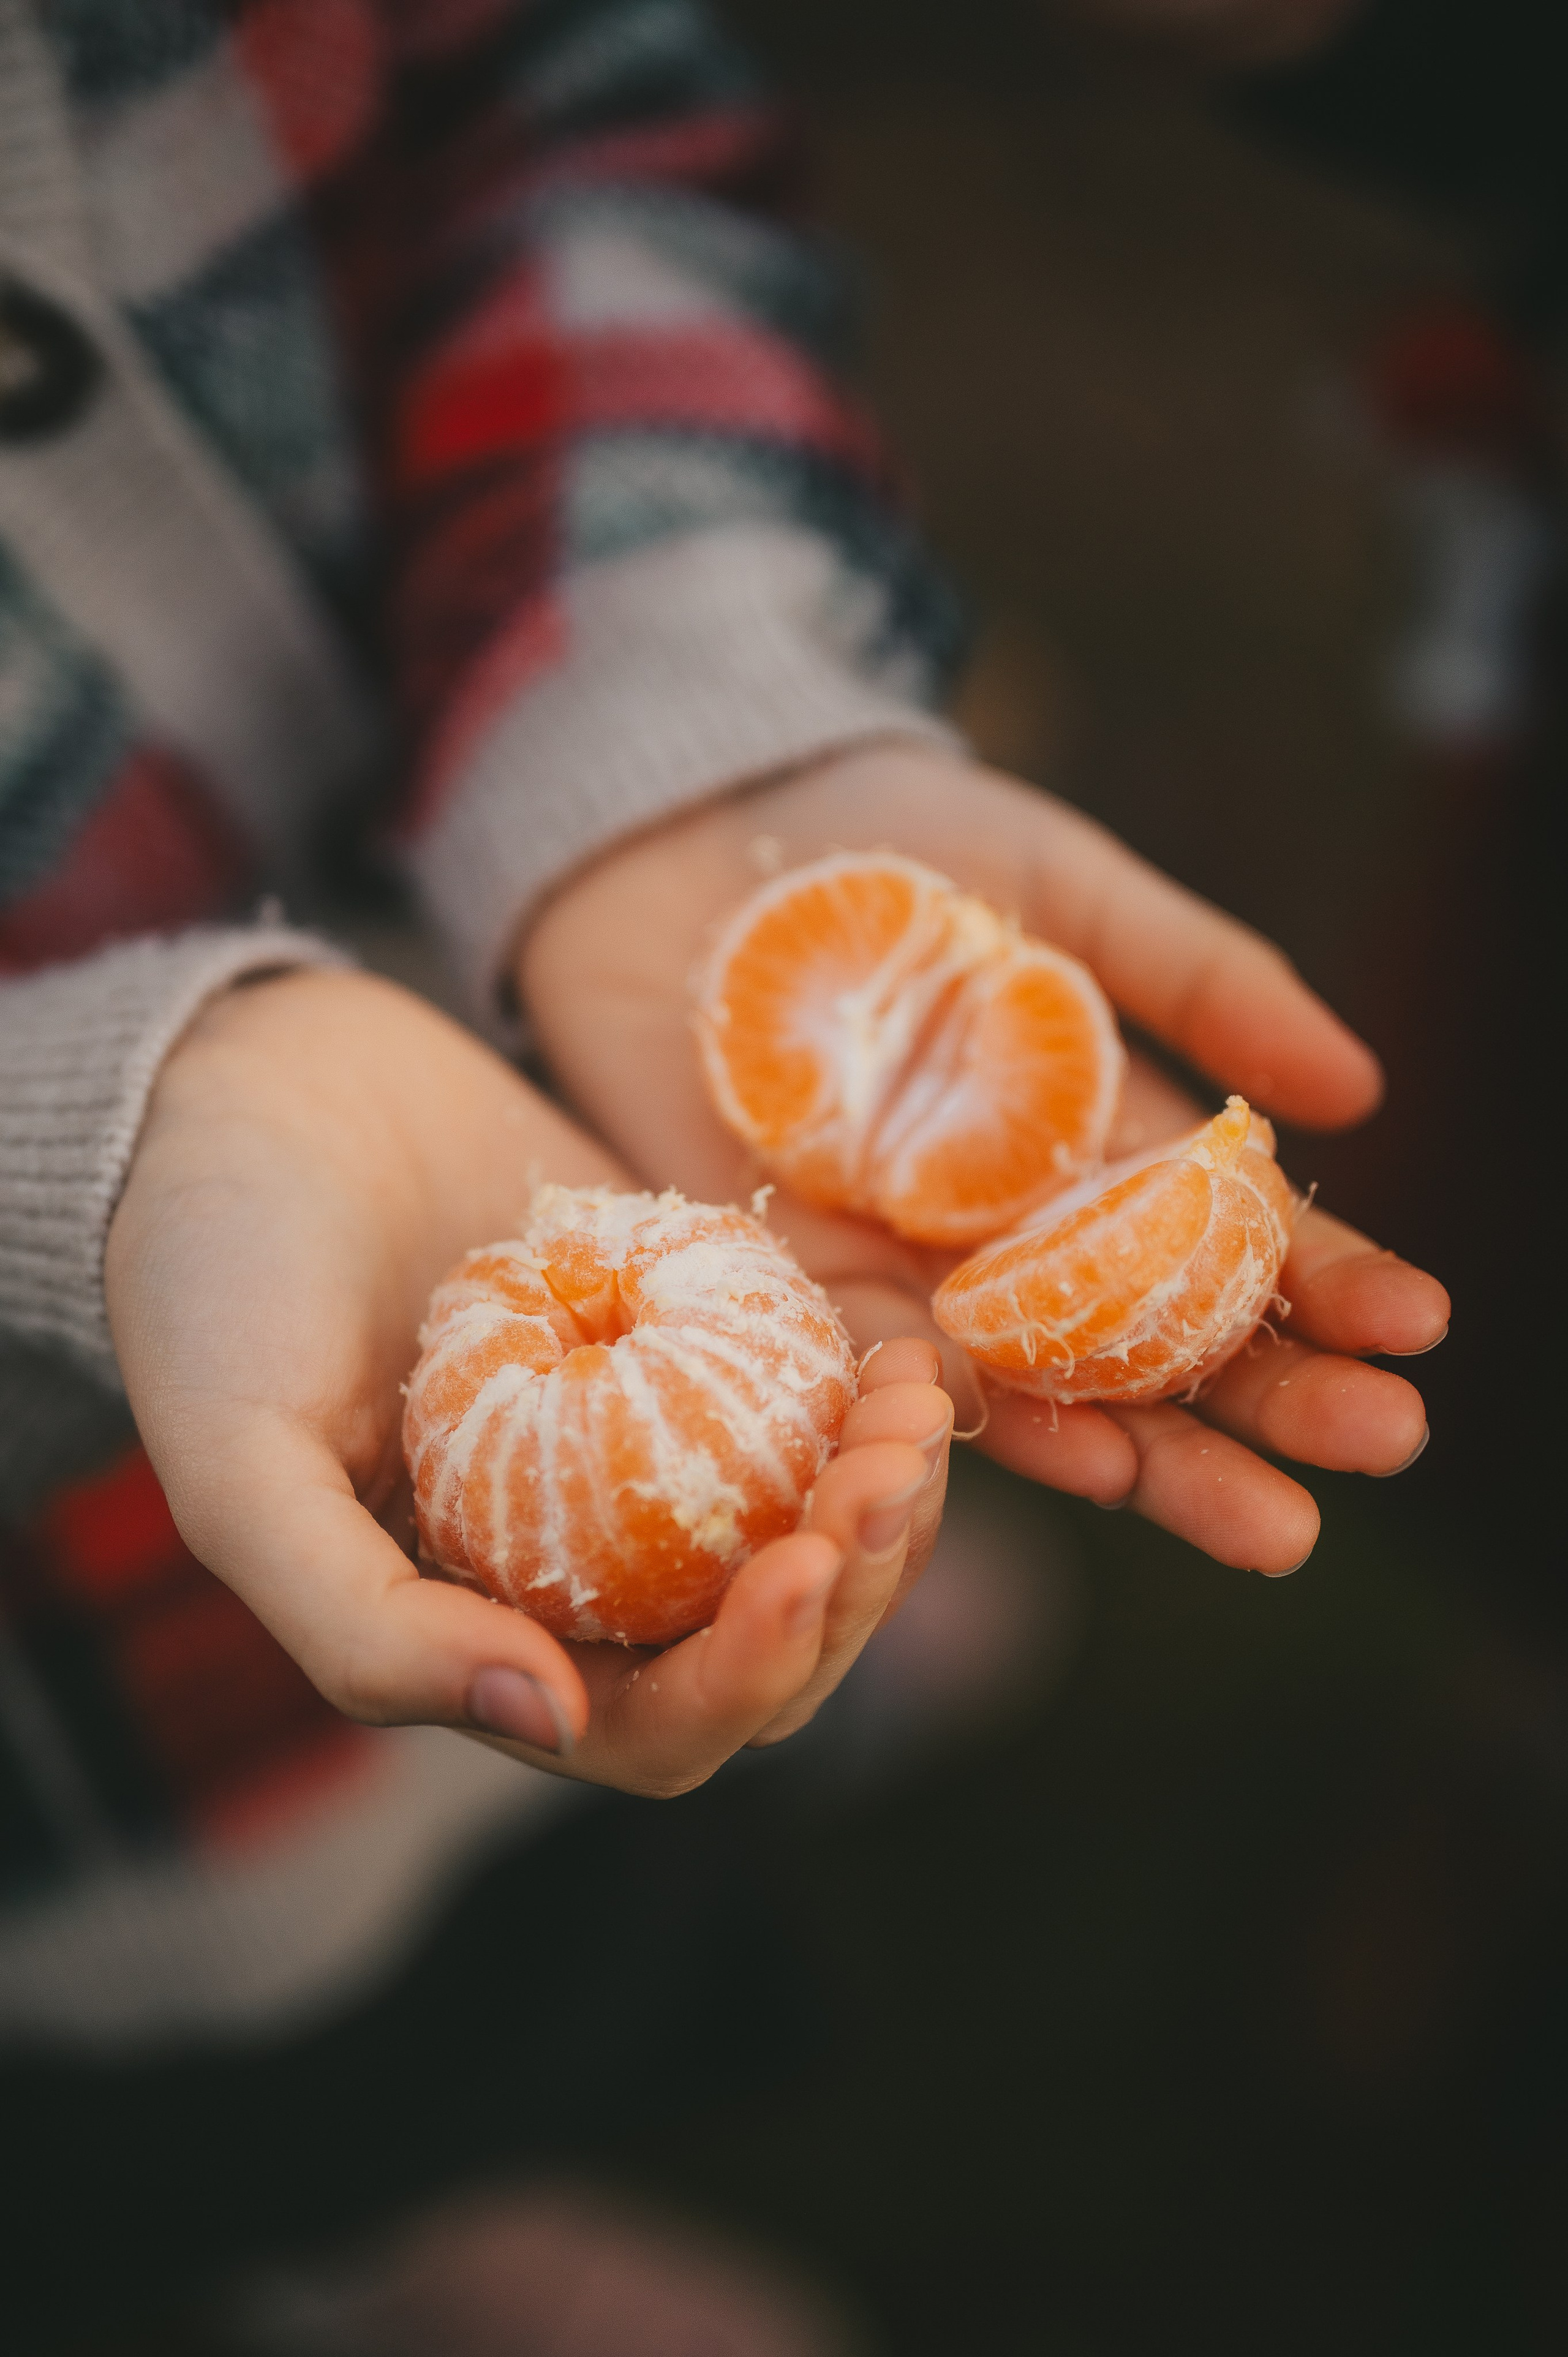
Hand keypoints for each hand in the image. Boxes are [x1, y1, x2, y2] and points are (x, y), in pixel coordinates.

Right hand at [105, 969, 951, 1795]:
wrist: (254, 1086)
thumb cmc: (215, 1279)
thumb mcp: (240, 1466)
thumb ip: (363, 1627)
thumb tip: (551, 1724)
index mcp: (479, 1630)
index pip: (652, 1725)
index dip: (743, 1675)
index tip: (802, 1563)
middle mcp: (582, 1564)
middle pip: (763, 1639)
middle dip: (849, 1578)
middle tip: (892, 1465)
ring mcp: (649, 1448)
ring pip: (809, 1530)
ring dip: (882, 1495)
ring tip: (914, 1403)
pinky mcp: (691, 1338)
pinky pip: (810, 1406)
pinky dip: (866, 1397)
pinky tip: (906, 1347)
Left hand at [520, 743, 1449, 1575]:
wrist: (686, 826)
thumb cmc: (885, 840)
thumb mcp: (1062, 883)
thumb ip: (1195, 979)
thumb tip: (1361, 1089)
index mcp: (1094, 1137)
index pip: (1230, 1234)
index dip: (1327, 1281)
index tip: (1417, 1326)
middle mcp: (1015, 1227)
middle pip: (1161, 1341)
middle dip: (1273, 1399)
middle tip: (1384, 1444)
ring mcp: (911, 1264)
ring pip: (1051, 1391)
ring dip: (1163, 1459)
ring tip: (1276, 1524)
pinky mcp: (796, 1281)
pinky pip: (898, 1374)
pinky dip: (985, 1422)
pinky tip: (1080, 1461)